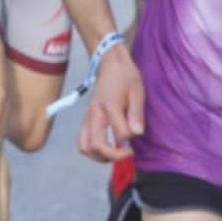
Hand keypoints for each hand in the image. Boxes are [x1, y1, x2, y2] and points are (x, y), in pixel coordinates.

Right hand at [78, 46, 144, 162]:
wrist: (108, 63)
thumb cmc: (125, 76)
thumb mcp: (137, 90)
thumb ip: (136, 113)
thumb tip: (137, 134)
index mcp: (110, 106)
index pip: (121, 133)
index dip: (132, 137)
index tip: (138, 132)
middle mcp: (95, 113)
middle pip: (95, 146)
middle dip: (112, 156)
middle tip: (128, 152)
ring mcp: (88, 117)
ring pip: (84, 147)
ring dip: (99, 157)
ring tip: (115, 153)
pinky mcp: (86, 119)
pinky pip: (82, 141)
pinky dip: (92, 150)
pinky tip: (106, 147)